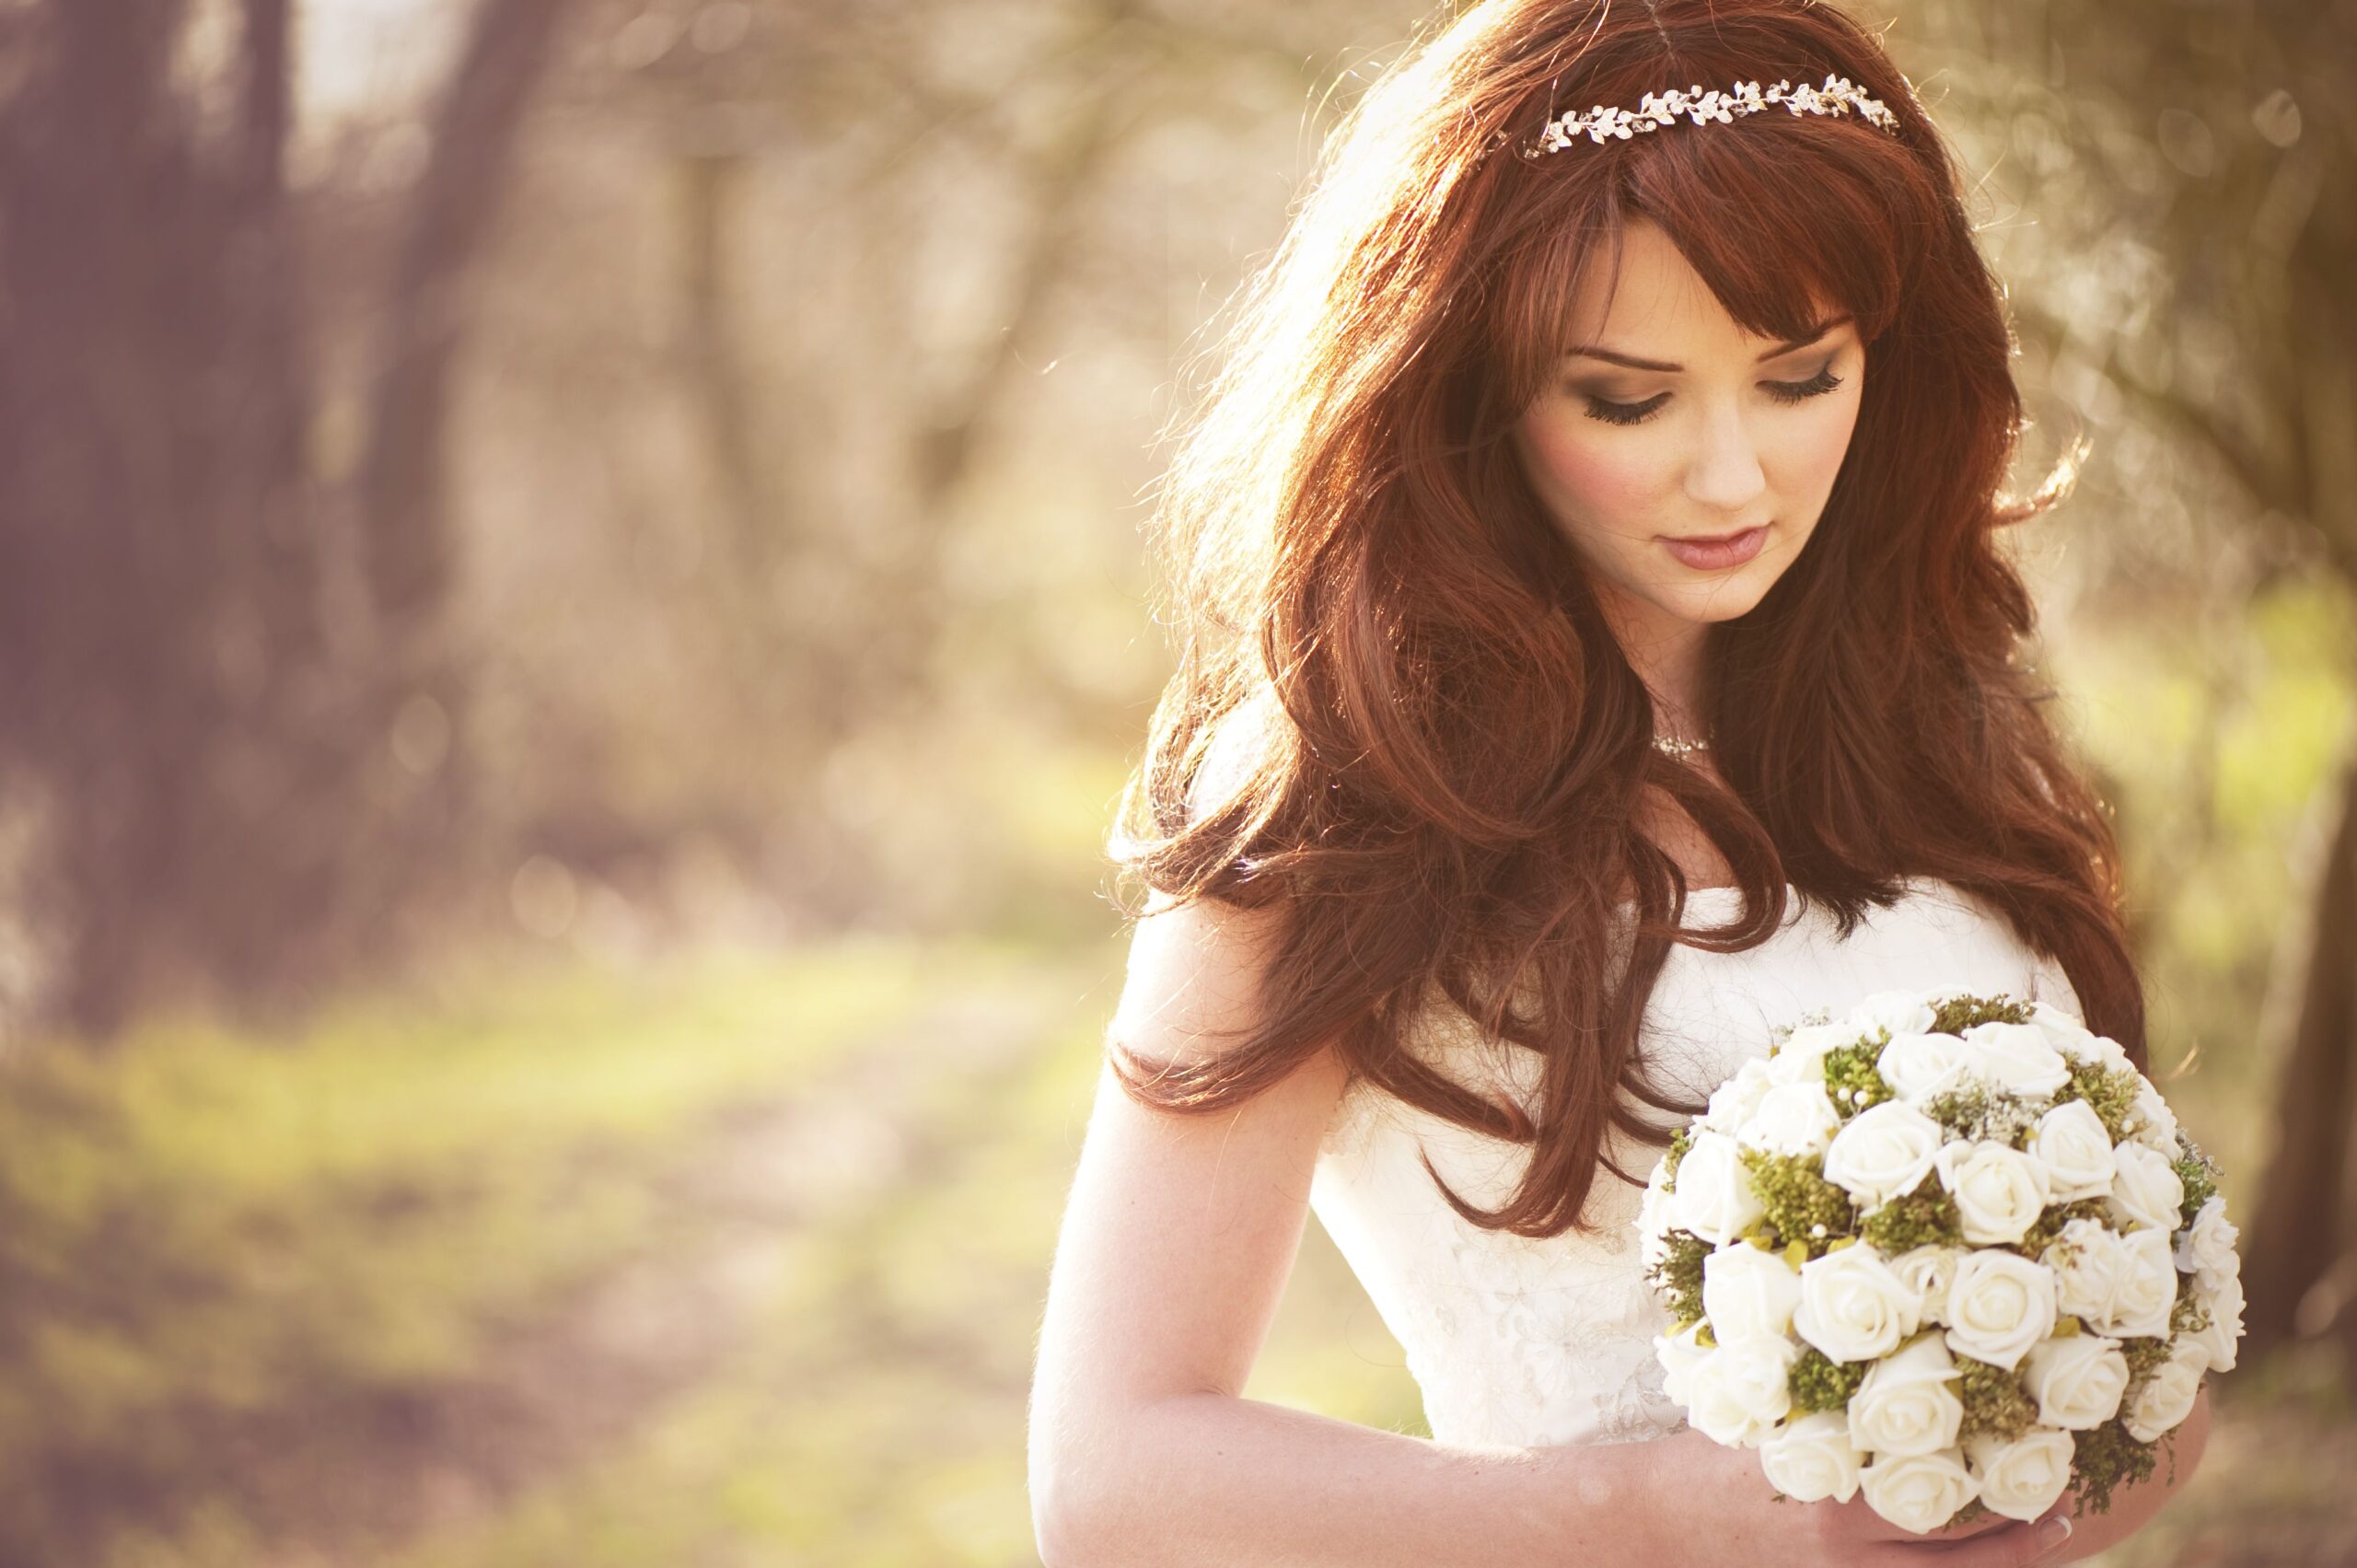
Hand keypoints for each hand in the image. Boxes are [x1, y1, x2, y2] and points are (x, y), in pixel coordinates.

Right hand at [1637, 1427, 2077, 1566]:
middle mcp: (1844, 1544)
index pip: (1938, 1479)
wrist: (1654, 1526)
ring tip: (2054, 1532)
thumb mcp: (1760, 1407)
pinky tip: (1987, 1562)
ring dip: (2006, 1561)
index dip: (1999, 1463)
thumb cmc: (1704, 1451)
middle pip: (1961, 1545)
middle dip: (2021, 1523)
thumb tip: (1884, 1330)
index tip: (2046, 1434)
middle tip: (2071, 1492)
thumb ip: (1819, 1387)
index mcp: (1831, 1485)